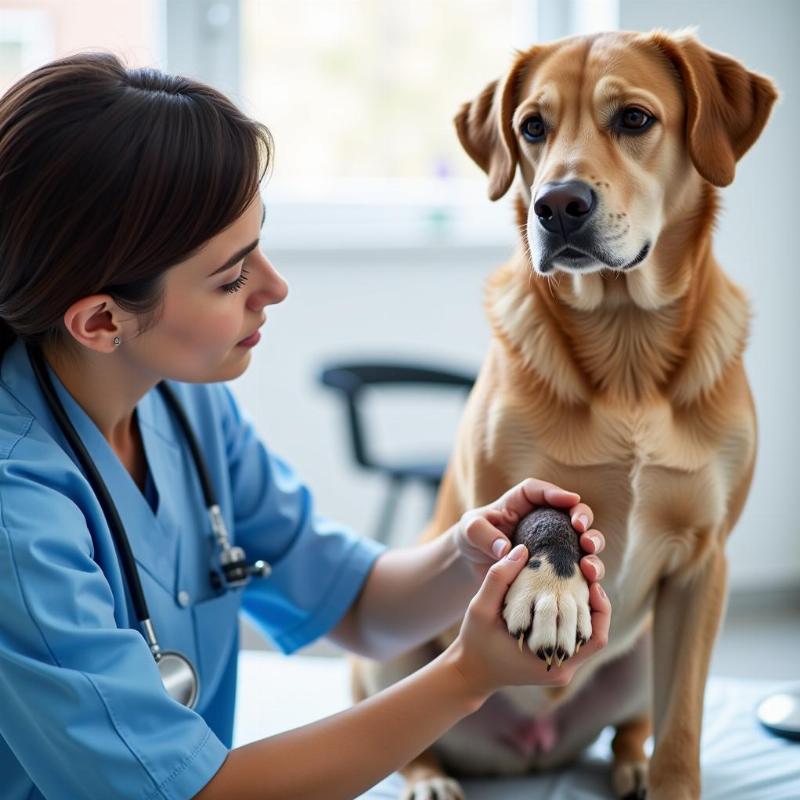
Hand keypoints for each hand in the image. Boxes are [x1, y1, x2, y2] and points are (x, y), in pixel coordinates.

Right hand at [446, 543, 610, 700]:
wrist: (471, 670)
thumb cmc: (475, 640)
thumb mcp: (480, 607)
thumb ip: (499, 578)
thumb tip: (522, 549)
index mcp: (549, 660)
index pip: (594, 638)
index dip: (600, 607)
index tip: (591, 581)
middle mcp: (561, 668)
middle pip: (596, 636)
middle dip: (596, 604)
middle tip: (589, 574)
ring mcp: (560, 667)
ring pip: (588, 637)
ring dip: (586, 610)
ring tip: (580, 582)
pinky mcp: (556, 663)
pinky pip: (576, 640)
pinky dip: (574, 618)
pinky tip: (564, 597)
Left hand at [453, 478, 605, 583]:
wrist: (473, 566)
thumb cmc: (471, 539)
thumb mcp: (469, 531)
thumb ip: (483, 535)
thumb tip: (505, 549)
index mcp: (522, 501)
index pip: (540, 491)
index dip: (556, 493)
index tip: (570, 500)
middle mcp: (545, 519)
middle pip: (572, 511)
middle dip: (583, 517)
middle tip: (581, 528)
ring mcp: (554, 542)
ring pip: (583, 539)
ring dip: (592, 544)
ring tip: (588, 554)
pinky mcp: (558, 565)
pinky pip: (579, 566)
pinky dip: (589, 571)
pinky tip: (591, 579)